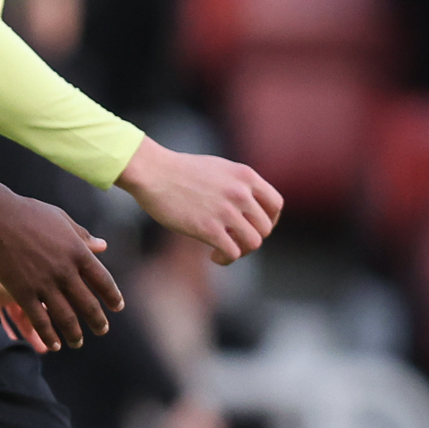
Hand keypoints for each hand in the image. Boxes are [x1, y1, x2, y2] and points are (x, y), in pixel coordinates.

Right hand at [0, 192, 121, 348]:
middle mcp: (65, 272)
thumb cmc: (30, 214)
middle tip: (102, 330)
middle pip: (88, 304)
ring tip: (78, 343)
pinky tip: (54, 345)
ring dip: (74, 334)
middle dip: (97, 321)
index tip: (117, 308)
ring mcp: (44, 284)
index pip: (103, 281)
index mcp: (78, 252)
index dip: (112, 297)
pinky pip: (39, 320)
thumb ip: (83, 236)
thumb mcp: (62, 220)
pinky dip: (48, 335)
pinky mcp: (23, 292)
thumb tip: (103, 245)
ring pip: (65, 317)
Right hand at [116, 135, 282, 263]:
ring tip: (223, 249)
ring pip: (253, 243)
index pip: (275, 205)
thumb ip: (236, 184)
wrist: (152, 172)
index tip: (252, 227)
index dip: (269, 220)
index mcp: (245, 176)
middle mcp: (240, 193)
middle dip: (251, 237)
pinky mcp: (208, 228)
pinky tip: (213, 255)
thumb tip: (246, 207)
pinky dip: (226, 259)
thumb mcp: (218, 168)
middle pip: (265, 228)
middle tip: (233, 240)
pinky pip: (232, 252)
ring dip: (241, 251)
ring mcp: (226, 211)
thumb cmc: (178, 171)